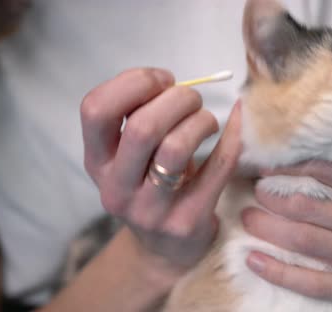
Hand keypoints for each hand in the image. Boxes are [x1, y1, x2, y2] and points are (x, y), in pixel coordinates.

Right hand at [80, 68, 241, 270]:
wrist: (166, 248)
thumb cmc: (152, 186)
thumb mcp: (130, 157)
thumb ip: (139, 118)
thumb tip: (171, 82)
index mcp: (97, 162)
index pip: (96, 109)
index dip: (133, 83)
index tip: (163, 80)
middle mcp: (117, 188)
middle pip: (142, 127)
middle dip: (177, 99)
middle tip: (193, 100)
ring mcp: (150, 209)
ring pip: (176, 147)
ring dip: (201, 120)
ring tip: (207, 121)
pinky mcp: (187, 221)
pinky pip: (218, 167)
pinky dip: (232, 136)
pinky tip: (235, 123)